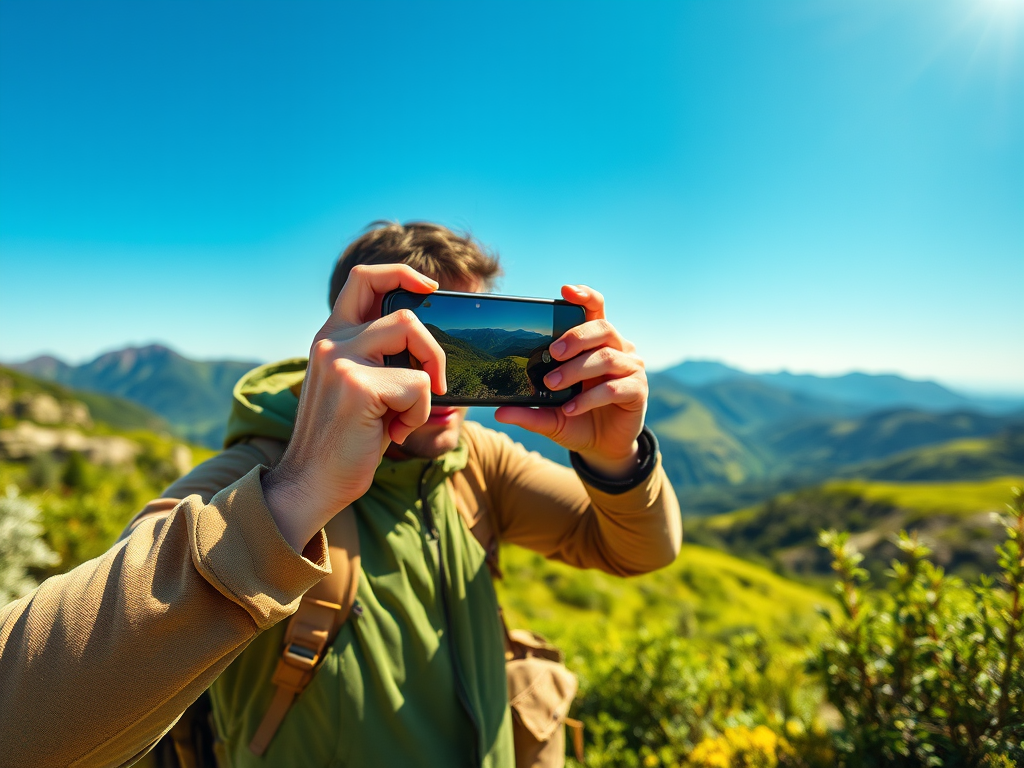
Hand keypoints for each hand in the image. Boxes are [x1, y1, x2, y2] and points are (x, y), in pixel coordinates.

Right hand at [262, 264, 445, 550]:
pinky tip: (393, 433)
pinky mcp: (356, 386)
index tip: (430, 288)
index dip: (402, 274)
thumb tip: (430, 343)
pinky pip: (418, 385)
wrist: (312, 484)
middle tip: (435, 382)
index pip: (363, 278)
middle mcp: (332, 341)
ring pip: (413, 338)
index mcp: (331, 337)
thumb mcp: (360, 388)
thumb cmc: (345, 442)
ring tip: (406, 414)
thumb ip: (381, 359)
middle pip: (403, 311)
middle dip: (433, 348)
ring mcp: (341, 361)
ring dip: (427, 383)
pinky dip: (417, 414)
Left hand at [495, 284, 646, 479]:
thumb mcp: (550, 416)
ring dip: (576, 369)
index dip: (584, 296)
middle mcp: (618, 349)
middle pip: (602, 327)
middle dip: (575, 337)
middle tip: (551, 352)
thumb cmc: (578, 419)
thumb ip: (529, 411)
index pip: (595, 309)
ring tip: (553, 383)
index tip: (565, 290)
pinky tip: (572, 408)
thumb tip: (499, 412)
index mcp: (596, 343)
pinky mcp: (637, 391)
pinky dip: (590, 398)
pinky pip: (614, 387)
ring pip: (606, 357)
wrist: (602, 447)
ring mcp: (631, 369)